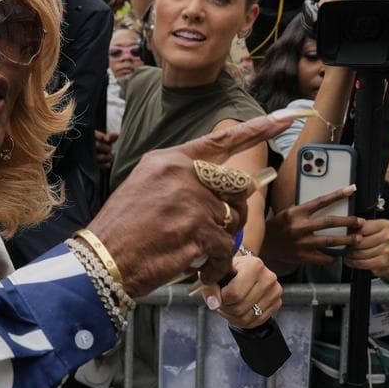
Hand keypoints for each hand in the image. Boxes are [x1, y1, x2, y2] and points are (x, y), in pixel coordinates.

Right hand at [87, 112, 294, 296]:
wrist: (103, 258)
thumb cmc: (124, 229)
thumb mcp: (146, 186)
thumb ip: (181, 179)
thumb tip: (218, 190)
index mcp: (170, 160)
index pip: (221, 140)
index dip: (257, 129)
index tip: (284, 118)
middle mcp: (183, 173)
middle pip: (236, 186)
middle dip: (232, 212)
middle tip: (212, 232)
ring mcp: (191, 199)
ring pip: (233, 219)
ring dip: (223, 241)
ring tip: (198, 251)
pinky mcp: (198, 228)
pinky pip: (226, 248)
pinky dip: (217, 265)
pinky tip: (201, 269)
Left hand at [211, 251, 281, 328]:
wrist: (244, 269)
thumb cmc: (229, 270)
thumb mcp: (216, 273)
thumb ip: (210, 286)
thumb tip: (214, 303)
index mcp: (254, 266)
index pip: (235, 294)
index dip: (221, 299)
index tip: (217, 294)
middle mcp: (269, 278)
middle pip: (240, 308)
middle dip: (226, 309)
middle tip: (221, 302)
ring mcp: (275, 292)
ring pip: (247, 318)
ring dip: (232, 316)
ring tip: (227, 307)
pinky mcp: (277, 303)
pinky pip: (256, 322)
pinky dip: (242, 321)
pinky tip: (236, 312)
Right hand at [262, 186, 362, 266]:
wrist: (263, 245)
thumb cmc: (277, 227)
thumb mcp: (288, 213)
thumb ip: (305, 211)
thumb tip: (326, 206)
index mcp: (296, 213)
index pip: (320, 201)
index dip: (337, 195)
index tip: (350, 190)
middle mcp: (299, 227)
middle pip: (329, 222)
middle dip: (348, 222)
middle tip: (360, 222)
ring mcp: (302, 243)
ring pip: (330, 241)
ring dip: (346, 240)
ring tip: (358, 239)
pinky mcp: (303, 256)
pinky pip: (323, 257)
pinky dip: (333, 256)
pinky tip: (340, 254)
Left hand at [343, 218, 388, 278]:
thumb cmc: (379, 242)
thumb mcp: (372, 230)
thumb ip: (361, 226)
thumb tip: (348, 226)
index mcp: (385, 225)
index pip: (363, 227)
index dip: (352, 232)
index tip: (346, 236)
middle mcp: (388, 237)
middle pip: (361, 241)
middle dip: (350, 245)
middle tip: (345, 246)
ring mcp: (387, 250)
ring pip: (361, 253)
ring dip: (350, 255)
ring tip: (347, 254)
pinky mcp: (384, 262)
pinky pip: (363, 262)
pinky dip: (354, 262)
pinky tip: (350, 261)